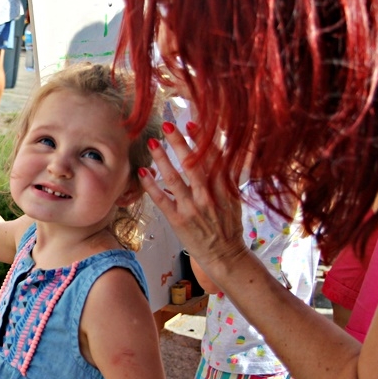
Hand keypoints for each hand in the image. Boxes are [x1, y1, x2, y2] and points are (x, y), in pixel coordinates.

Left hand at [138, 122, 246, 270]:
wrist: (226, 256)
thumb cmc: (228, 225)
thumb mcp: (234, 199)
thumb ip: (226, 177)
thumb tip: (218, 152)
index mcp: (224, 189)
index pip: (213, 158)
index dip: (202, 140)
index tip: (192, 122)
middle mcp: (208, 197)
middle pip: (193, 164)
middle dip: (180, 143)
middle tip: (168, 125)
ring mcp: (192, 209)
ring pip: (174, 180)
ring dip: (162, 160)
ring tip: (153, 143)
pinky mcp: (178, 221)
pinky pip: (161, 200)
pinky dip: (151, 185)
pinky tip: (143, 172)